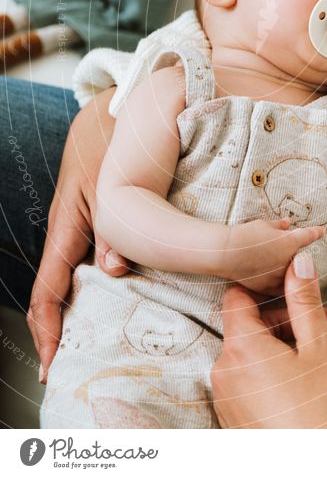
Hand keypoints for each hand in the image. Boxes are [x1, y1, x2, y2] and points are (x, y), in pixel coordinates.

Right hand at [27, 88, 126, 382]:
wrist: (111, 112)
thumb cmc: (108, 142)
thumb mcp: (109, 183)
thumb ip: (113, 226)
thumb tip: (114, 271)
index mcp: (65, 226)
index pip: (48, 289)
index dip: (48, 328)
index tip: (51, 362)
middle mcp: (70, 232)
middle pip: (59, 291)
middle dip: (64, 329)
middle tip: (78, 367)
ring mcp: (84, 227)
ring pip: (77, 278)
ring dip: (86, 309)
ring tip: (102, 344)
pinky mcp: (100, 221)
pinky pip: (93, 260)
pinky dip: (104, 284)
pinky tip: (126, 298)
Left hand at [211, 251, 326, 427]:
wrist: (318, 474)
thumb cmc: (319, 413)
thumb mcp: (318, 348)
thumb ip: (304, 300)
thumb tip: (296, 261)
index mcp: (240, 347)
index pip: (238, 296)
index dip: (266, 286)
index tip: (294, 287)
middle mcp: (225, 370)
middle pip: (255, 327)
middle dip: (296, 321)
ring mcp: (229, 398)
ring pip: (262, 356)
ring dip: (298, 348)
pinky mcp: (238, 419)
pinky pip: (259, 382)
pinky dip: (285, 374)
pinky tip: (324, 379)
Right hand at [223, 218, 323, 294]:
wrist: (226, 253)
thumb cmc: (245, 234)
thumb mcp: (264, 224)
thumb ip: (278, 225)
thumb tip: (287, 224)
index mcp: (290, 242)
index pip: (308, 236)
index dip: (315, 233)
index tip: (321, 231)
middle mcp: (289, 261)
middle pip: (297, 256)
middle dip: (290, 252)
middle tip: (273, 245)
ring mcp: (279, 277)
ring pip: (288, 273)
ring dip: (283, 267)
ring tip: (265, 259)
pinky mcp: (268, 288)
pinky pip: (278, 286)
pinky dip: (275, 281)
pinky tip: (265, 274)